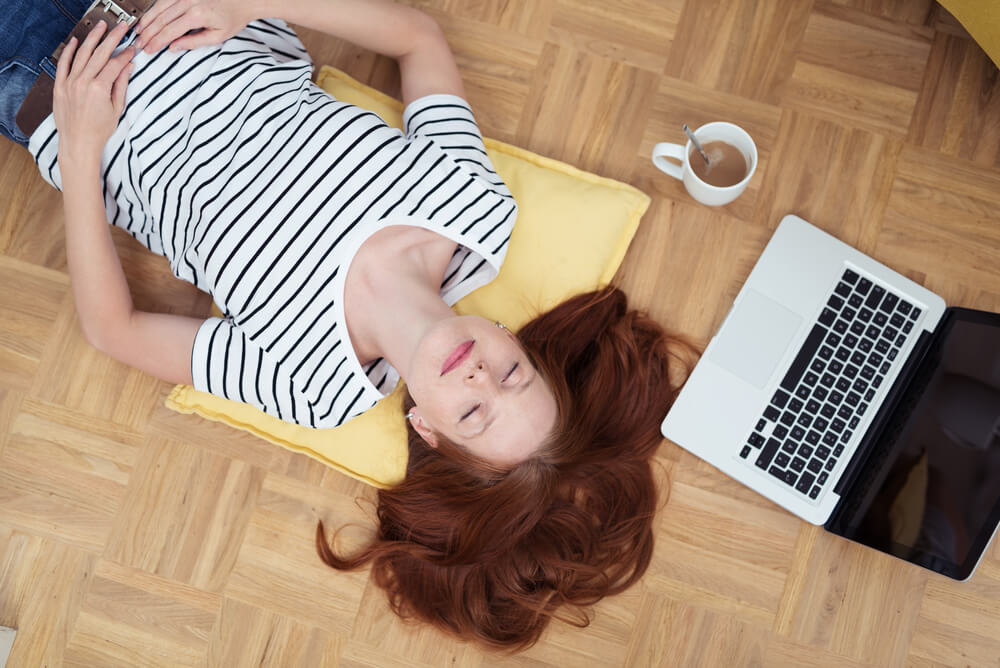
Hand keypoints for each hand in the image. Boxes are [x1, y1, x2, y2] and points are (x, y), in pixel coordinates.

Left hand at [53, 20, 134, 165]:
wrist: (78, 142)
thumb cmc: (99, 130)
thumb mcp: (117, 108)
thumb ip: (121, 85)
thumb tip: (128, 67)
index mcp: (99, 88)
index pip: (115, 64)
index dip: (125, 55)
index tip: (132, 49)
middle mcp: (83, 82)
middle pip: (100, 53)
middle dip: (113, 38)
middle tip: (122, 29)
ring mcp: (70, 82)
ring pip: (83, 54)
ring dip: (93, 38)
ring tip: (101, 27)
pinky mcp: (60, 85)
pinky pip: (64, 63)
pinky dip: (70, 50)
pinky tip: (77, 41)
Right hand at [133, 0, 252, 52]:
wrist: (242, 0)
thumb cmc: (233, 17)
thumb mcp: (217, 36)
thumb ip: (194, 42)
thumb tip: (174, 47)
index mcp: (197, 15)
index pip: (170, 31)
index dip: (157, 41)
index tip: (149, 49)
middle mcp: (188, 2)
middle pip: (161, 19)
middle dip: (148, 33)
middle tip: (139, 43)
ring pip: (159, 7)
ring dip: (147, 20)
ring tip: (139, 31)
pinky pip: (164, 0)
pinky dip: (154, 9)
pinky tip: (149, 17)